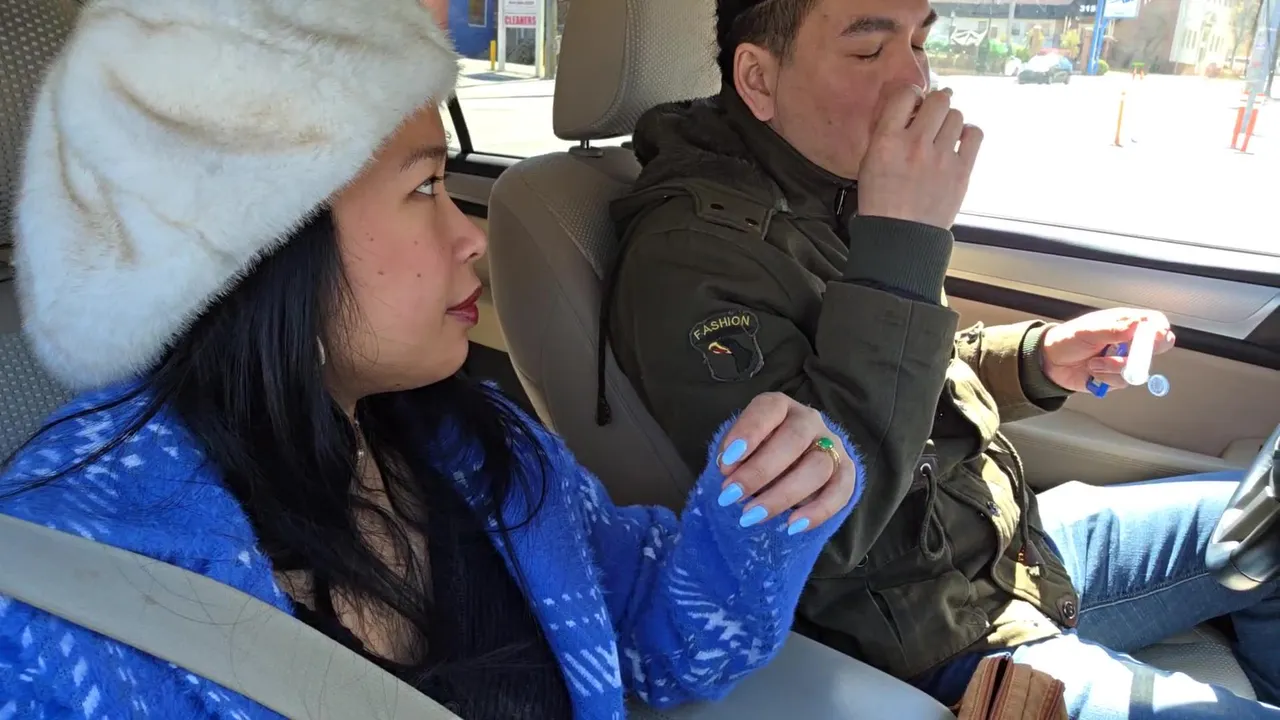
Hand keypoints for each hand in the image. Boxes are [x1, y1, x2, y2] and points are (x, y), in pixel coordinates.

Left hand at [714, 393, 854, 533]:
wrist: (790, 464)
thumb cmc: (757, 453)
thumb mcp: (740, 448)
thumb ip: (733, 456)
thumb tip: (729, 472)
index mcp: (780, 407)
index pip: (769, 408)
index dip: (748, 432)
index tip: (726, 462)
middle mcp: (809, 421)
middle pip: (794, 439)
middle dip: (759, 471)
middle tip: (731, 495)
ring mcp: (832, 444)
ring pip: (817, 467)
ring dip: (782, 495)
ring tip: (752, 516)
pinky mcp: (845, 471)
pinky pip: (841, 491)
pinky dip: (818, 511)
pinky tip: (792, 526)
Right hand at [856, 84, 982, 229]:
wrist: (901, 237)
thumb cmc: (881, 202)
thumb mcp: (869, 163)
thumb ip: (885, 134)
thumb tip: (906, 110)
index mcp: (887, 141)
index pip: (906, 94)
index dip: (911, 95)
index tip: (913, 103)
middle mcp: (916, 144)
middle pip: (939, 100)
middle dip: (935, 104)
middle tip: (931, 116)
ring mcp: (942, 158)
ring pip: (957, 115)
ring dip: (950, 120)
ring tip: (943, 134)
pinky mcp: (962, 171)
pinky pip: (975, 134)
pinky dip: (968, 133)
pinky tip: (959, 141)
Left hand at [1041, 308, 1175, 391]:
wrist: (1050, 363)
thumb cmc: (1068, 339)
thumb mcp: (1088, 331)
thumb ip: (1112, 329)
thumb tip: (1136, 325)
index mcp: (1124, 323)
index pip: (1153, 322)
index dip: (1159, 329)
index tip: (1157, 336)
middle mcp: (1129, 341)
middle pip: (1157, 347)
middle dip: (1143, 354)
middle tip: (1126, 354)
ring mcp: (1124, 359)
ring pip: (1138, 368)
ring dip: (1114, 367)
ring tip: (1094, 363)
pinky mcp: (1117, 377)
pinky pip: (1122, 381)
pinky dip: (1106, 378)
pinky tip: (1092, 371)